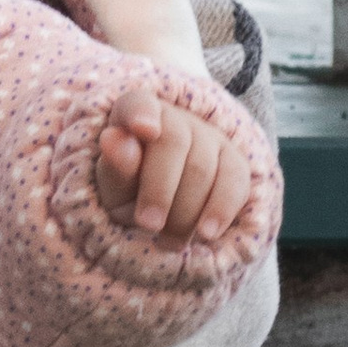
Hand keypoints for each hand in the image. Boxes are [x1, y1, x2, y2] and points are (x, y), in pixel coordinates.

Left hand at [95, 83, 253, 244]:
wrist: (164, 214)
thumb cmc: (130, 195)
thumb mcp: (113, 189)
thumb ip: (114, 167)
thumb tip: (113, 138)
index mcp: (135, 115)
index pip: (138, 104)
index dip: (142, 114)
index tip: (144, 129)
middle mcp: (176, 118)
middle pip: (174, 142)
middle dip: (160, 189)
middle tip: (148, 224)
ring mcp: (209, 136)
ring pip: (203, 167)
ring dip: (185, 210)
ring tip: (168, 242)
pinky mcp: (234, 161)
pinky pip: (234, 181)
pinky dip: (220, 210)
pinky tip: (206, 234)